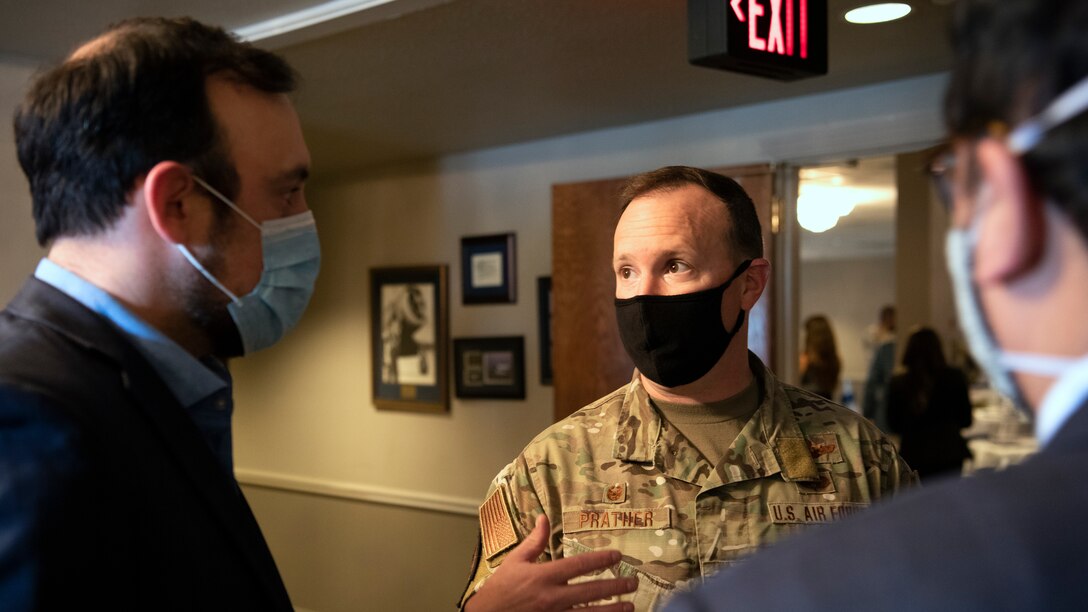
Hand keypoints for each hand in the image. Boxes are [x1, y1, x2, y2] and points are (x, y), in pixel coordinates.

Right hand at [465, 514, 637, 611]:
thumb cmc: (500, 589)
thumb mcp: (515, 561)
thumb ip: (534, 541)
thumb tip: (544, 518)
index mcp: (544, 576)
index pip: (579, 565)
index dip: (600, 559)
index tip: (616, 556)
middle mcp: (552, 597)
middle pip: (591, 591)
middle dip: (615, 587)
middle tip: (632, 583)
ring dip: (612, 610)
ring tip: (630, 606)